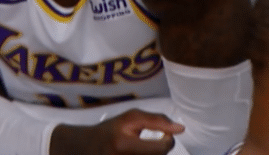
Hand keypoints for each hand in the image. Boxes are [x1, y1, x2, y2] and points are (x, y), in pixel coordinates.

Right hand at [50, 108, 183, 154]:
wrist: (88, 148)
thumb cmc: (111, 130)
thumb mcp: (131, 118)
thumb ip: (156, 120)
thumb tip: (180, 129)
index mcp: (124, 145)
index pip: (163, 148)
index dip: (168, 139)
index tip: (162, 134)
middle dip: (160, 148)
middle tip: (148, 142)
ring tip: (141, 149)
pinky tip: (139, 154)